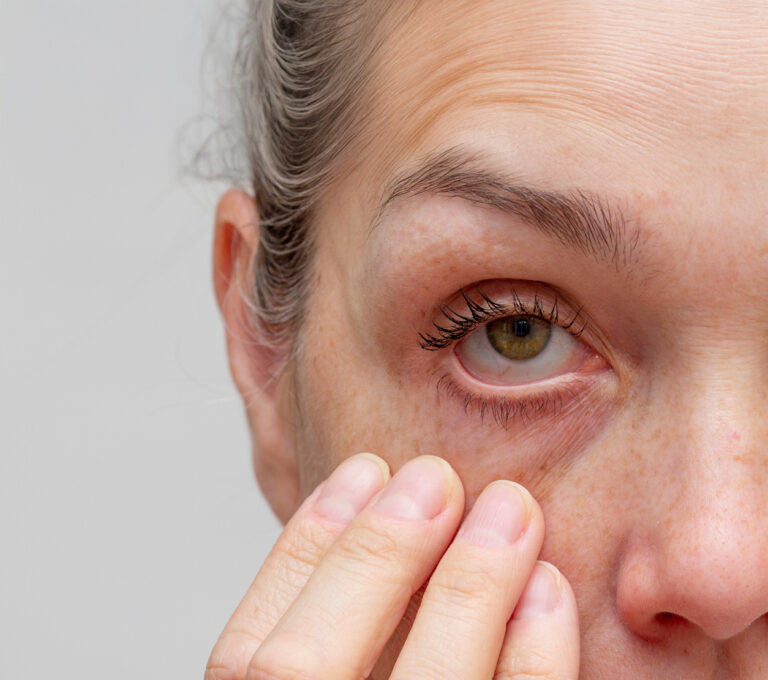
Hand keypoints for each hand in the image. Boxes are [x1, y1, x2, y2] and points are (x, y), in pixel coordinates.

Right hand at [205, 453, 579, 678]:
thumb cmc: (372, 670)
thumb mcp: (322, 657)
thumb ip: (323, 616)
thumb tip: (361, 496)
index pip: (246, 654)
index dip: (304, 549)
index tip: (362, 468)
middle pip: (304, 669)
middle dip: (373, 554)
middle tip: (432, 473)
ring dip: (466, 590)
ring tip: (509, 506)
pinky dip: (534, 658)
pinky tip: (551, 592)